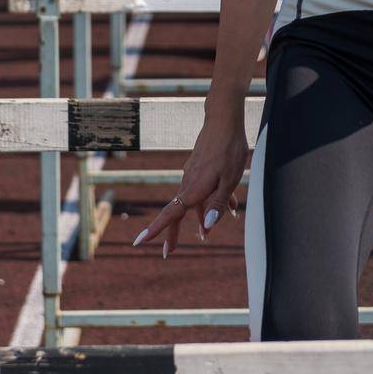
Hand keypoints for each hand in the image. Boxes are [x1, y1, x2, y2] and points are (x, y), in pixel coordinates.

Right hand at [131, 120, 247, 257]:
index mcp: (194, 189)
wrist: (223, 121)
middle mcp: (189, 183)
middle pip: (178, 212)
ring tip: (204, 236)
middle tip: (169, 252)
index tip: (139, 241)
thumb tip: (208, 226)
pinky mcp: (200, 169)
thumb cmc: (229, 150)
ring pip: (195, 202)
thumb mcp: (229, 180)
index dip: (156, 229)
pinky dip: (214, 200)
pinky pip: (205, 190)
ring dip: (200, 218)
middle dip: (174, 233)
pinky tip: (232, 205)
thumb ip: (218, 203)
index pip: (171, 214)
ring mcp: (193, 175)